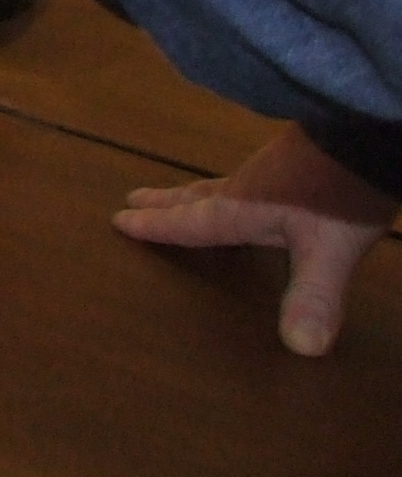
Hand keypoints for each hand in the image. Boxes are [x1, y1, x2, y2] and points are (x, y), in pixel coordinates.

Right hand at [114, 123, 396, 356]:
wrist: (365, 133)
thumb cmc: (338, 195)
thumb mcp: (327, 250)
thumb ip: (312, 295)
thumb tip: (300, 350)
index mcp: (241, 210)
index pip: (191, 222)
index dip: (156, 225)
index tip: (117, 219)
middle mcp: (246, 189)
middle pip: (196, 196)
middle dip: (165, 201)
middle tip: (132, 196)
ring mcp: (271, 171)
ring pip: (219, 184)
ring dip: (193, 190)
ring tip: (180, 192)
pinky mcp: (294, 161)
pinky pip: (247, 177)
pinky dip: (229, 186)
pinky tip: (249, 187)